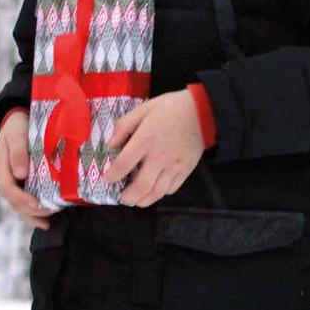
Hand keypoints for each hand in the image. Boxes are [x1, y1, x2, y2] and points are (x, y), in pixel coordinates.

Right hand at [0, 110, 56, 229]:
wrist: (16, 121)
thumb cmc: (16, 127)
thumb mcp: (16, 135)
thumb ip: (18, 152)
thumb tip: (20, 175)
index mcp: (1, 167)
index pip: (8, 188)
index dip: (22, 198)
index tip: (36, 203)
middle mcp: (6, 178)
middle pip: (14, 201)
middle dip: (30, 210)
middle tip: (49, 212)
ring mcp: (13, 182)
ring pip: (19, 205)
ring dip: (32, 216)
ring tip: (47, 223)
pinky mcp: (22, 184)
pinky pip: (25, 202)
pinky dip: (34, 213)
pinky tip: (46, 220)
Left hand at [102, 90, 204, 207]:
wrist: (202, 112)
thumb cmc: (170, 109)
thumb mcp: (142, 109)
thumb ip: (124, 126)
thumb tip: (111, 144)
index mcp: (145, 140)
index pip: (124, 164)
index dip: (113, 176)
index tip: (107, 180)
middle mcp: (159, 157)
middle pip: (142, 186)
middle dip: (129, 197)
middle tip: (122, 199)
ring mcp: (174, 166)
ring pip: (157, 192)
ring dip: (144, 200)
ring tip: (136, 200)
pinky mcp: (186, 170)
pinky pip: (172, 188)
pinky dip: (160, 194)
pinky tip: (154, 191)